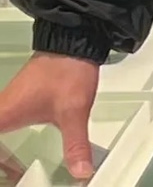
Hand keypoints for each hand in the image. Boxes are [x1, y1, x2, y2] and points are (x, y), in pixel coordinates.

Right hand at [0, 53, 100, 181]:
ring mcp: (6, 103)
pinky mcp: (17, 100)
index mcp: (2, 116)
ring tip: (9, 173)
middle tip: (9, 175)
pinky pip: (0, 124)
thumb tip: (81, 171)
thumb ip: (75, 144)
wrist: (74, 43)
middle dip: (1, 160)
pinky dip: (2, 145)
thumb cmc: (67, 71)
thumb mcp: (73, 113)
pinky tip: (10, 157)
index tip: (5, 173)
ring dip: (0, 154)